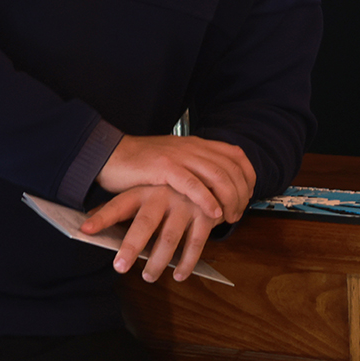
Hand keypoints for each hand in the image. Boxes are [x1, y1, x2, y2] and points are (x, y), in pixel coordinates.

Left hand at [81, 185, 218, 281]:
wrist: (209, 173)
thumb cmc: (166, 189)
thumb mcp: (144, 191)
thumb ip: (119, 207)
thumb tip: (87, 222)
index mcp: (143, 190)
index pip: (118, 204)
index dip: (102, 217)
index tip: (85, 230)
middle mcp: (163, 195)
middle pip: (145, 223)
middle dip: (131, 246)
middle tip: (120, 267)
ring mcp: (185, 204)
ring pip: (170, 237)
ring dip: (158, 261)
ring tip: (148, 277)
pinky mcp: (205, 215)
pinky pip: (196, 242)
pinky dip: (187, 262)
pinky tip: (178, 275)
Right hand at [97, 134, 255, 223]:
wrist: (110, 154)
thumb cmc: (141, 164)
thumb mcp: (174, 160)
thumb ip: (193, 167)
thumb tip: (213, 187)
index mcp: (196, 143)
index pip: (235, 155)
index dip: (248, 175)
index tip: (249, 195)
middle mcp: (192, 146)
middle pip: (230, 168)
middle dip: (241, 193)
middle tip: (239, 213)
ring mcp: (179, 156)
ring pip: (217, 175)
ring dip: (229, 198)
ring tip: (230, 217)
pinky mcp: (164, 167)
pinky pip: (193, 184)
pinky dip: (208, 199)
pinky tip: (214, 213)